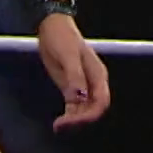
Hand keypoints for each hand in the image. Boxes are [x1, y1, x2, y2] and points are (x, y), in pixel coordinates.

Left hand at [34, 14, 110, 131]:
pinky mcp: (72, 87)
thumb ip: (74, 76)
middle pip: (93, 109)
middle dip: (80, 120)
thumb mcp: (67, 55)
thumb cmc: (61, 38)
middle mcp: (93, 83)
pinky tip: (59, 123)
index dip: (89, 115)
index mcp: (97, 74)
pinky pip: (75, 106)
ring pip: (84, 110)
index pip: (100, 102)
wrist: (52, 26)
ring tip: (58, 126)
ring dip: (73, 120)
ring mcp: (83, 86)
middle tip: (60, 126)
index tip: (72, 121)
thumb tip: (80, 98)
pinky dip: (69, 116)